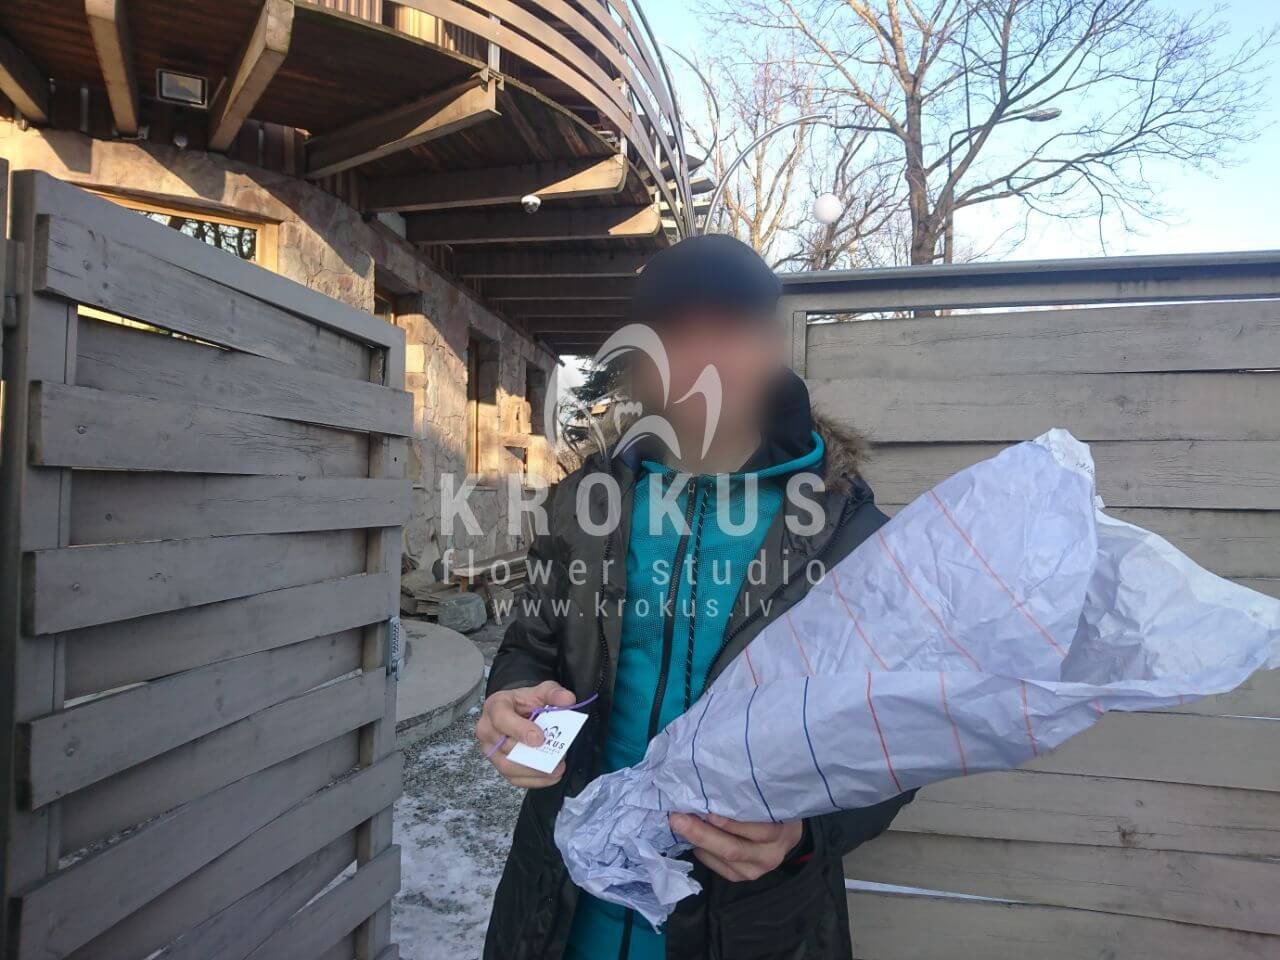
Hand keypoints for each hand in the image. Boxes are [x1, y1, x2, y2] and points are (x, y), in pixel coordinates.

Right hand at [476, 681, 576, 788]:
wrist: (515, 711)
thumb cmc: (525, 702)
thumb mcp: (540, 691)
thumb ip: (554, 693)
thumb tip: (569, 700)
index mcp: (495, 706)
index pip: (501, 719)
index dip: (520, 730)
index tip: (540, 739)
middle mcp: (487, 729)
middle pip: (506, 747)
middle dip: (533, 754)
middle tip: (557, 755)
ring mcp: (491, 750)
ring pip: (508, 767)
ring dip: (535, 771)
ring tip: (557, 768)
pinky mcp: (499, 764)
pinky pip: (514, 779)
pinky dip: (534, 780)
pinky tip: (551, 776)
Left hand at [669, 812, 803, 881]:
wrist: (787, 837)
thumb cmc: (774, 811)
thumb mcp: (769, 801)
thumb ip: (748, 800)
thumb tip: (711, 792)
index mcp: (779, 832)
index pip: (757, 830)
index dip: (731, 823)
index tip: (708, 810)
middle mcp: (769, 855)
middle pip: (733, 849)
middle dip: (702, 834)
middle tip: (677, 819)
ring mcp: (756, 870)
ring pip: (724, 860)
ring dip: (699, 843)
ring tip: (680, 826)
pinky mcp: (743, 877)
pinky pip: (719, 868)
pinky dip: (704, 853)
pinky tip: (694, 841)